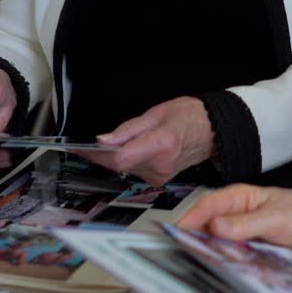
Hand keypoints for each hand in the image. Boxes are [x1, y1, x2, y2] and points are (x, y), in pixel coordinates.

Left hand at [81, 96, 214, 186]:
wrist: (214, 131)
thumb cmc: (191, 117)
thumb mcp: (157, 113)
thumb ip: (128, 129)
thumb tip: (103, 140)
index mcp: (161, 145)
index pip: (120, 157)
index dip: (95, 154)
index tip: (77, 147)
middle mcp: (161, 165)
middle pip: (119, 165)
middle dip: (100, 154)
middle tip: (83, 145)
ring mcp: (161, 176)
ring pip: (124, 169)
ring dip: (112, 157)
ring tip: (106, 145)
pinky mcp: (160, 179)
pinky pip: (134, 171)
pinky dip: (125, 161)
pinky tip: (124, 151)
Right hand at [176, 184, 291, 258]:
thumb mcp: (275, 218)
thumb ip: (246, 223)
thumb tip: (216, 226)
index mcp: (239, 198)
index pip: (208, 205)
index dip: (191, 219)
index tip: (179, 233)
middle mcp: (235, 215)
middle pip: (208, 227)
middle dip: (196, 240)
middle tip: (185, 256)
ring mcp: (240, 234)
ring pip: (217, 244)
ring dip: (210, 255)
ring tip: (201, 267)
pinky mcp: (247, 251)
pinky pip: (231, 258)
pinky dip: (226, 265)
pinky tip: (222, 273)